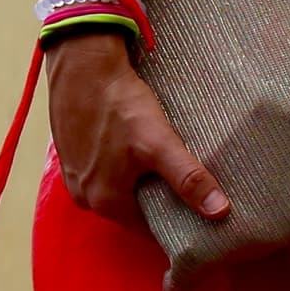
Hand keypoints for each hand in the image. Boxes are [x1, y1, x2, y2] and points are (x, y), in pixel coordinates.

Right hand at [43, 33, 229, 226]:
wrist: (82, 62)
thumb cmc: (120, 103)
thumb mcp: (159, 143)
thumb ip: (188, 179)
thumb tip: (220, 212)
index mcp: (106, 203)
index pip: (151, 228)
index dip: (176, 220)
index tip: (199, 209)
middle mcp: (85, 197)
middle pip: (132, 209)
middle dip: (158, 198)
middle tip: (185, 180)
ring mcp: (73, 174)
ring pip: (117, 188)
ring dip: (138, 180)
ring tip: (161, 162)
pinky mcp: (69, 152)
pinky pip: (102, 169)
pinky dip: (119, 164)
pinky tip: (133, 145)